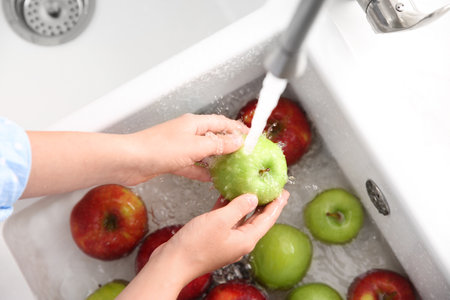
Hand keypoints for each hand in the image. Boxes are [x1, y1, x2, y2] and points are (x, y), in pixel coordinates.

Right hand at [117, 190, 288, 299]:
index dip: (276, 205)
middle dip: (264, 204)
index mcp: (246, 239)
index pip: (267, 219)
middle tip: (272, 189)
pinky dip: (228, 208)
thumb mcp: (220, 221)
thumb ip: (238, 207)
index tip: (284, 192)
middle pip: (257, 219)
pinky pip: (226, 221)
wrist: (172, 263)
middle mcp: (239, 241)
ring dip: (245, 204)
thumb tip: (253, 198)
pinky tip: (225, 197)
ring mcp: (226, 241)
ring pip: (240, 219)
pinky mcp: (214, 239)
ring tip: (251, 188)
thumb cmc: (195, 246)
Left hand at [125, 113, 247, 183]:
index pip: (221, 122)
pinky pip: (192, 166)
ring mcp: (179, 148)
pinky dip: (201, 172)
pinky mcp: (172, 162)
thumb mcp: (194, 146)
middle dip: (229, 145)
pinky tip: (211, 179)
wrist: (129, 161)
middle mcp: (187, 133)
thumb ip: (217, 144)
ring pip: (204, 153)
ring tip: (232, 167)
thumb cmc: (158, 149)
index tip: (252, 137)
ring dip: (217, 159)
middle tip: (245, 154)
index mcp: (193, 124)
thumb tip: (237, 142)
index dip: (237, 129)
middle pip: (213, 137)